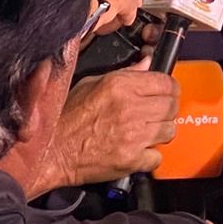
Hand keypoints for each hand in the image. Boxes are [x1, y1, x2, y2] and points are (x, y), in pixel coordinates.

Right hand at [29, 63, 178, 193]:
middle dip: (166, 109)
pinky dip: (149, 156)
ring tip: (145, 132)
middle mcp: (130, 108)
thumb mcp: (91, 84)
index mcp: (120, 86)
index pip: (166, 82)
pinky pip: (157, 157)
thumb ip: (125, 74)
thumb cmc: (66, 118)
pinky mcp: (131, 159)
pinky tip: (137, 150)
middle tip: (155, 113)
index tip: (165, 92)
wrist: (50, 151)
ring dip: (160, 131)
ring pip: (169, 130)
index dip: (168, 87)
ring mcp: (133, 135)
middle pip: (172, 106)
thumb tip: (147, 64)